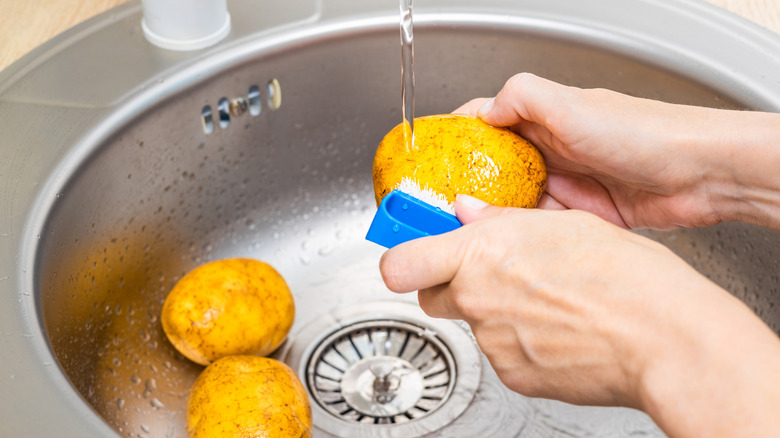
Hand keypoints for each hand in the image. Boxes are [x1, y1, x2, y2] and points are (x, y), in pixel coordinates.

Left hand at [379, 196, 779, 436]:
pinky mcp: (512, 376)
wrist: (664, 337)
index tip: (405, 253)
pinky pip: (502, 353)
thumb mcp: (561, 223)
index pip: (400, 263)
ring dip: (493, 312)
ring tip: (545, 300)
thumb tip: (466, 214)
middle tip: (488, 274)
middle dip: (451, 284)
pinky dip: (519, 342)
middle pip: (431, 295)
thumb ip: (499, 222)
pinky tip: (557, 329)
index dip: (398, 259)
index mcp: (481, 253)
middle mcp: (476, 299)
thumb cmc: (625, 276)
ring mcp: (492, 342)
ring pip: (473, 324)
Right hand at [454, 73, 779, 230]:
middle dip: (466, 186)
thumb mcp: (574, 106)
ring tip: (466, 231)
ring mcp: (565, 182)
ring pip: (513, 201)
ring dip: (493, 215)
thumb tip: (482, 112)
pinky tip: (509, 244)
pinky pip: (540, 226)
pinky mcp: (581, 214)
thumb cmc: (647, 133)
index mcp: (544, 118)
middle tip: (439, 207)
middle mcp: (551, 148)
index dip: (455, 139)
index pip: (486, 122)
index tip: (428, 159)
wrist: (700, 175)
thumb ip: (524, 98)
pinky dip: (523, 235)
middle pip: (493, 168)